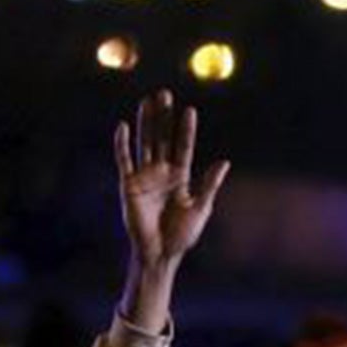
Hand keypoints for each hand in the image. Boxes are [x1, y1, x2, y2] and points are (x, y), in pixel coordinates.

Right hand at [114, 90, 230, 268]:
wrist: (161, 253)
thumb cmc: (183, 235)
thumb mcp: (200, 208)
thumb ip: (209, 184)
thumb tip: (224, 162)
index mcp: (180, 176)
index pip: (183, 147)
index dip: (186, 130)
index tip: (189, 111)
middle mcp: (162, 171)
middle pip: (162, 138)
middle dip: (163, 117)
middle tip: (164, 93)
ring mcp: (145, 176)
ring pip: (144, 142)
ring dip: (145, 122)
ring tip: (147, 100)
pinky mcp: (129, 184)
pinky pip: (124, 160)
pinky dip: (122, 144)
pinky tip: (122, 126)